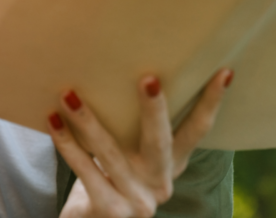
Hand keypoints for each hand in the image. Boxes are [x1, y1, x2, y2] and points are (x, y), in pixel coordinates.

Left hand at [48, 69, 233, 217]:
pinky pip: (85, 171)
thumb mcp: (125, 156)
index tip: (224, 72)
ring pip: (111, 154)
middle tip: (148, 78)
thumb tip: (112, 72)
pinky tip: (52, 120)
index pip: (197, 132)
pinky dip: (67, 144)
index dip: (211, 103)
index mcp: (169, 165)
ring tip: (69, 94)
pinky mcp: (112, 211)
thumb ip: (129, 129)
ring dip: (88, 121)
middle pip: (160, 142)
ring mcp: (138, 201)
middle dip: (154, 109)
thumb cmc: (106, 180)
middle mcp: (159, 183)